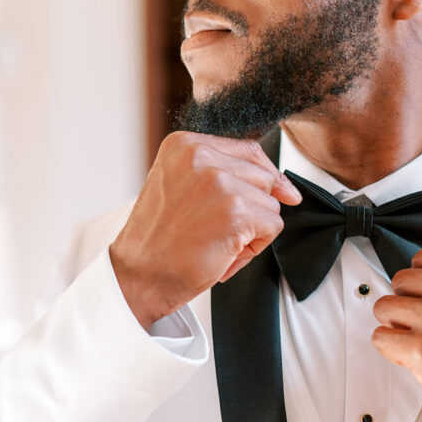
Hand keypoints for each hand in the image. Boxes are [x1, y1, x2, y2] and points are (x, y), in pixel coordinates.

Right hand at [109, 132, 300, 329]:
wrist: (139, 276)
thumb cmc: (159, 240)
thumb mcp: (180, 188)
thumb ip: (219, 175)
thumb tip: (279, 183)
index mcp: (184, 145)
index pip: (247, 150)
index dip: (267, 175)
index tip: (282, 192)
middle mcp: (201, 157)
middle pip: (263, 177)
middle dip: (253, 208)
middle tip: (220, 231)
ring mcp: (220, 183)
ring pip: (270, 204)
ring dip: (253, 230)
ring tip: (217, 243)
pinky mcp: (237, 212)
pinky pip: (272, 226)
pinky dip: (255, 247)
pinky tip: (225, 254)